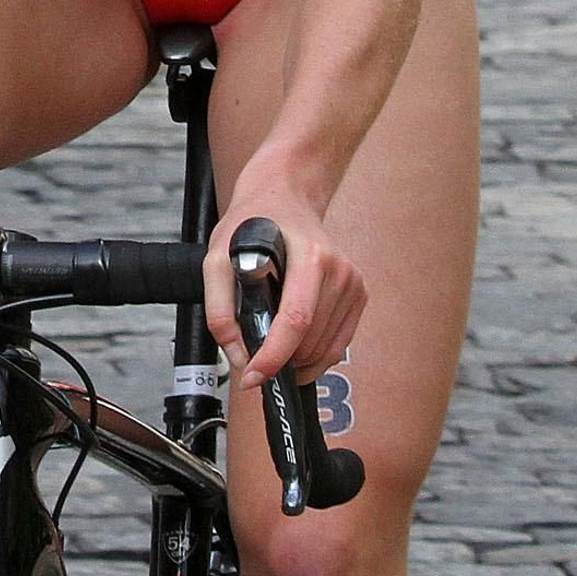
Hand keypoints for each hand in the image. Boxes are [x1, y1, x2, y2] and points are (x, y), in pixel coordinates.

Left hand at [203, 178, 364, 389]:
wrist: (285, 198)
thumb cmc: (254, 224)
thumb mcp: (218, 257)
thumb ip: (219, 309)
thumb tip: (238, 356)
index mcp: (310, 257)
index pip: (296, 320)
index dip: (274, 356)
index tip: (253, 377)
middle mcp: (338, 271)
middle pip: (310, 341)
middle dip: (279, 361)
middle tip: (253, 357)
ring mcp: (353, 284)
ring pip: (326, 350)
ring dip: (296, 361)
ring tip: (273, 343)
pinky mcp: (359, 295)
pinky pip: (338, 346)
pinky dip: (314, 356)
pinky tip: (294, 345)